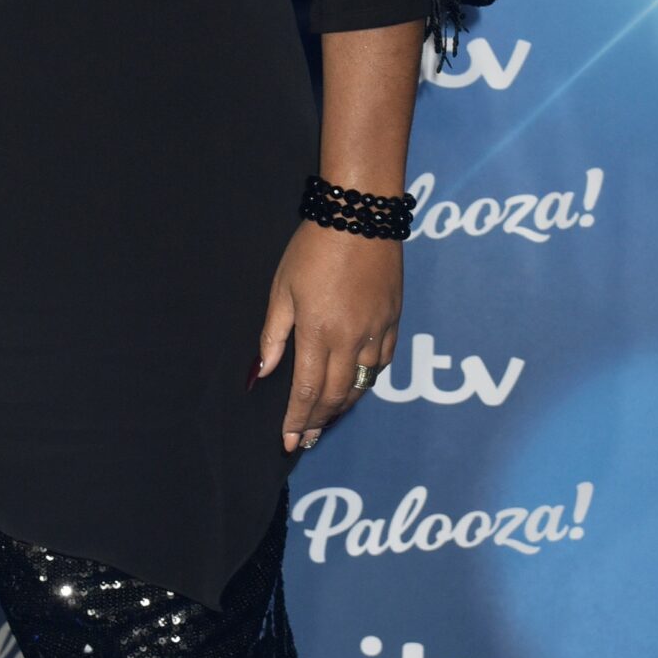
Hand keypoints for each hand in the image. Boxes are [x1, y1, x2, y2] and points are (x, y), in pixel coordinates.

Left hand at [254, 223, 401, 453]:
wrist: (360, 216)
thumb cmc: (313, 248)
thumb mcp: (281, 289)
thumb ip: (273, 335)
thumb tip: (264, 372)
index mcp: (319, 332)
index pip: (307, 390)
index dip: (296, 419)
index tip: (288, 441)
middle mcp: (351, 339)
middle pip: (337, 395)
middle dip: (319, 421)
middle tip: (306, 439)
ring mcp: (377, 331)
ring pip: (362, 385)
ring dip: (343, 406)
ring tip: (327, 419)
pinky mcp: (394, 320)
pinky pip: (382, 363)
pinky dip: (367, 382)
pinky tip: (357, 388)